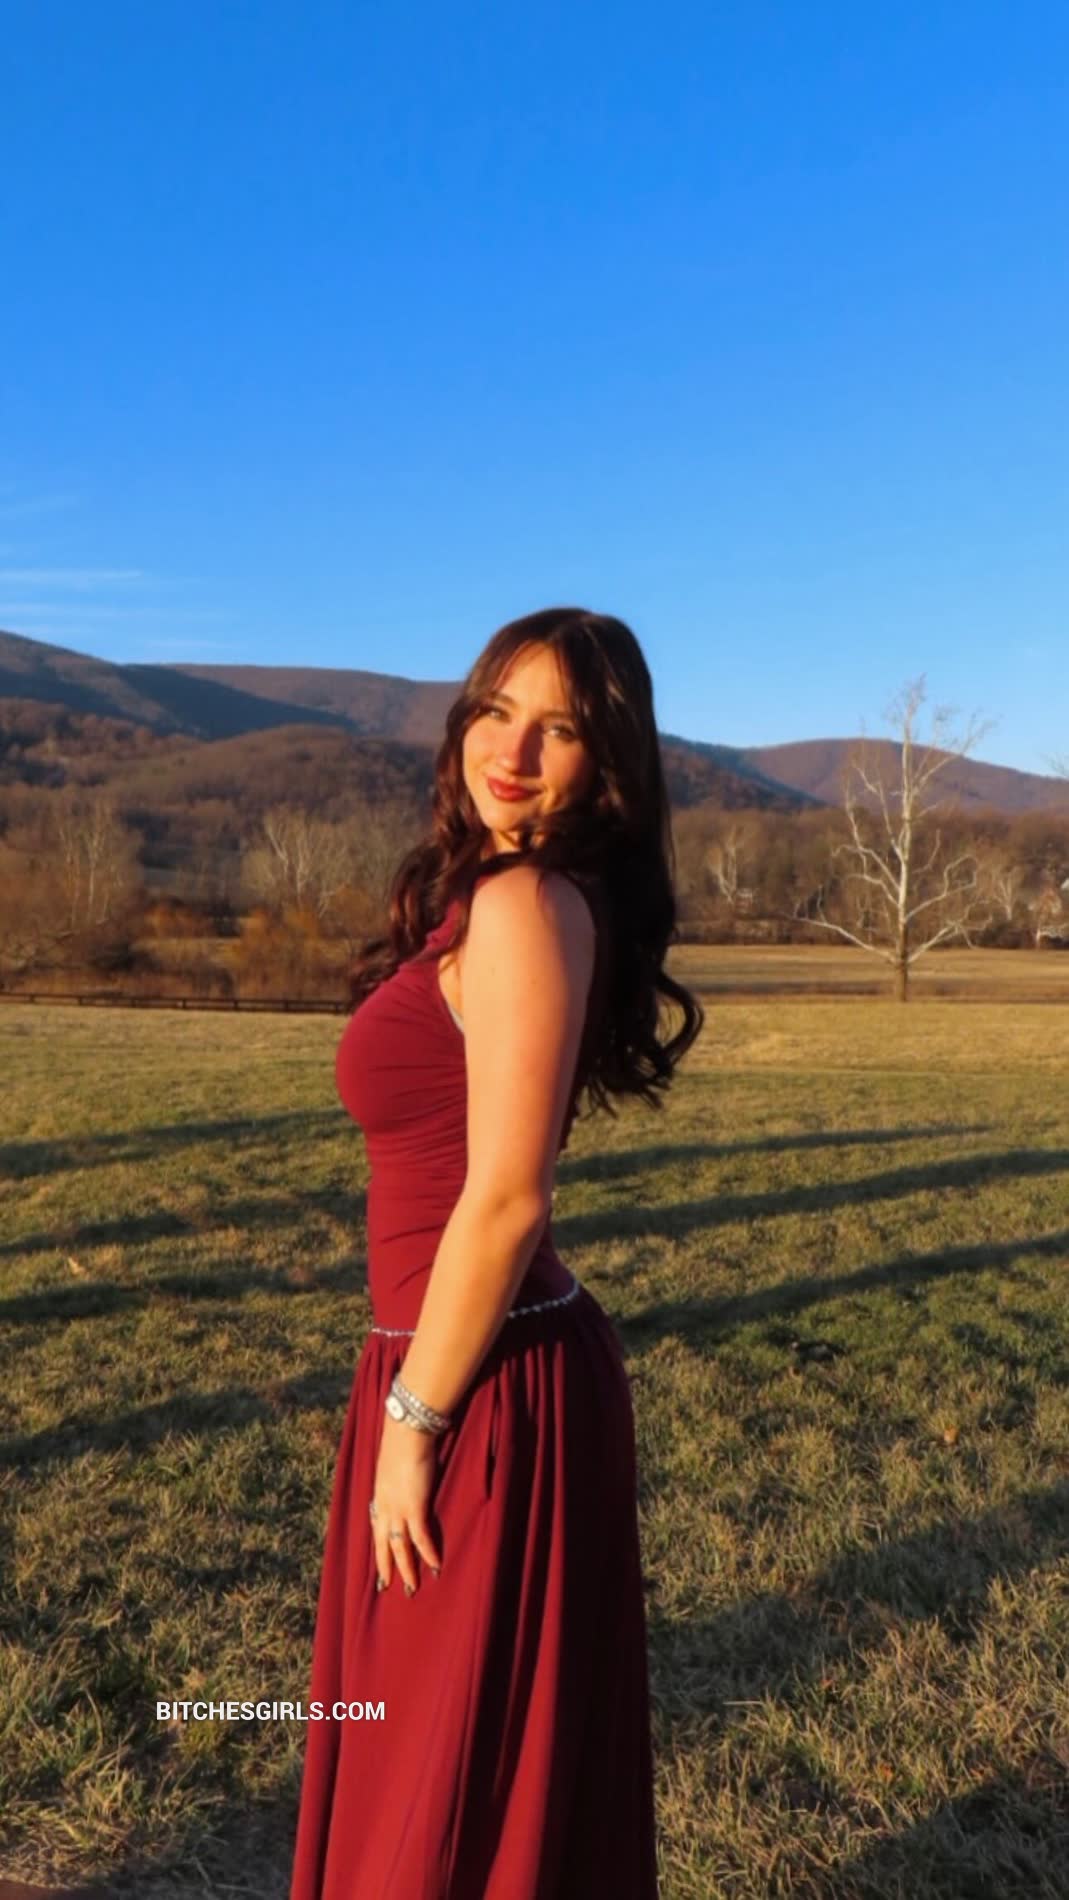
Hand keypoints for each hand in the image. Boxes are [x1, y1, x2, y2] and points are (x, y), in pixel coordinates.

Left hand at [370, 1415, 442, 1593]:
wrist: (407, 1432)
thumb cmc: (402, 1440)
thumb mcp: (392, 1462)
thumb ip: (396, 1475)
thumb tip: (403, 1477)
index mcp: (378, 1494)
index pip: (376, 1526)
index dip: (379, 1544)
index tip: (380, 1558)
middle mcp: (384, 1505)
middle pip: (383, 1543)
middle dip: (385, 1566)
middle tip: (386, 1587)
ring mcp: (398, 1508)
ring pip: (400, 1547)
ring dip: (407, 1569)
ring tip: (412, 1588)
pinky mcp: (415, 1507)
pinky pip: (421, 1538)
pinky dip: (428, 1553)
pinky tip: (435, 1567)